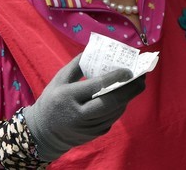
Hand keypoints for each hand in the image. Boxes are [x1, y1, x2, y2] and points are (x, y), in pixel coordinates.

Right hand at [22, 54, 145, 161]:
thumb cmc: (51, 101)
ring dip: (127, 98)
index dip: (115, 78)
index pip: (96, 86)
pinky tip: (124, 98)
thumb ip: (76, 65)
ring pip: (114, 112)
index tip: (128, 70)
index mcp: (68, 96)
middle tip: (142, 79)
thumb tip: (95, 51)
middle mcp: (78, 114)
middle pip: (110, 102)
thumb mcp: (58, 80)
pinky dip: (119, 108)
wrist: (43, 134)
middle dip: (129, 91)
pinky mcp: (93, 135)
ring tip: (137, 85)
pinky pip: (111, 120)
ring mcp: (87, 127)